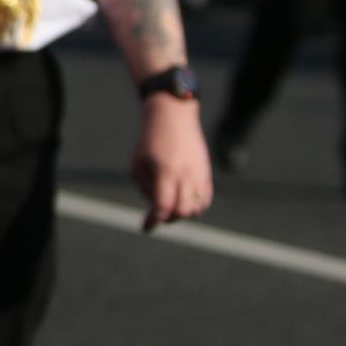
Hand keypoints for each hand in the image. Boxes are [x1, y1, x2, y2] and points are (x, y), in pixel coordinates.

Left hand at [133, 93, 211, 229]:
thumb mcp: (138, 163)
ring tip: (169, 205)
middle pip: (182, 212)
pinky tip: (182, 201)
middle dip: (168, 218)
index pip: (163, 207)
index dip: (154, 221)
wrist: (173, 117)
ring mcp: (199, 174)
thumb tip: (156, 209)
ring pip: (197, 209)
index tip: (146, 228)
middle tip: (156, 215)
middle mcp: (186, 175)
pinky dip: (195, 206)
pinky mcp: (206, 173)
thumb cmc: (150, 140)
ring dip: (182, 213)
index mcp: (165, 171)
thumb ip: (145, 188)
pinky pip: (206, 199)